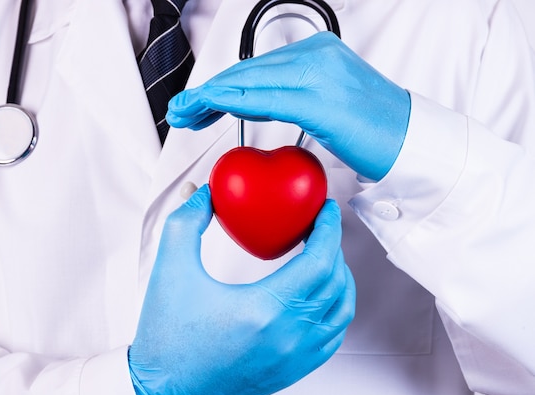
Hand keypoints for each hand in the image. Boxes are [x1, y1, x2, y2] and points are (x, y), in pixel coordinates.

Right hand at [128, 185, 354, 394]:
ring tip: (323, 256)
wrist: (163, 391)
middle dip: (333, 245)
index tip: (326, 210)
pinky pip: (332, 336)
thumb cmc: (166, 338)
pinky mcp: (292, 371)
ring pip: (341, 310)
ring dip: (339, 277)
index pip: (319, 260)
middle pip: (335, 280)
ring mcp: (294, 357)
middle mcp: (288, 336)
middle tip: (320, 225)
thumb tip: (205, 194)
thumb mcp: (170, 268)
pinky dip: (335, 309)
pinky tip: (319, 295)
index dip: (329, 228)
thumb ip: (187, 220)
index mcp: (264, 309)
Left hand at [167, 32, 410, 180]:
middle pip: (247, 72)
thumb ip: (288, 96)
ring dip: (210, 97)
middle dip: (207, 92)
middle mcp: (316, 56)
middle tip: (179, 109)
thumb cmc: (372, 130)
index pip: (256, 68)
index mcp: (317, 54)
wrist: (411, 143)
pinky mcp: (322, 100)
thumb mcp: (324, 104)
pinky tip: (210, 105)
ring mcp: (320, 75)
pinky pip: (268, 98)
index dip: (221, 86)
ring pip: (251, 81)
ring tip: (184, 111)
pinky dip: (234, 101)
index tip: (196, 102)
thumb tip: (252, 102)